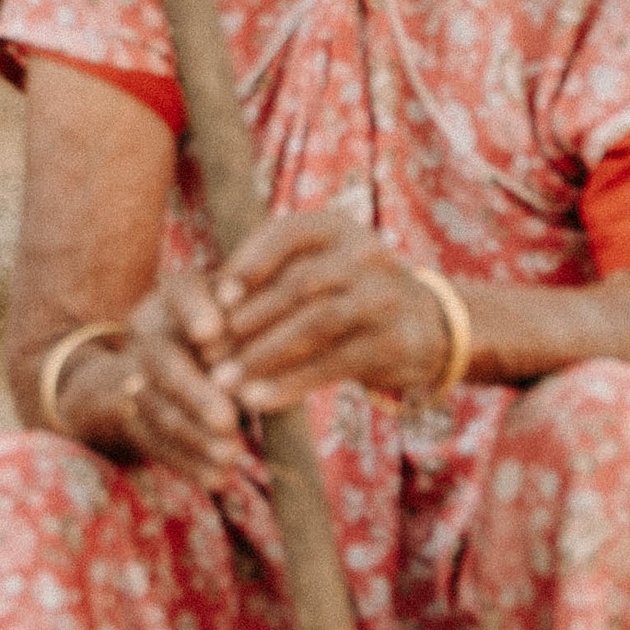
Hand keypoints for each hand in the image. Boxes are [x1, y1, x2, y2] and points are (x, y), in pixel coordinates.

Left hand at [97, 212, 450, 493]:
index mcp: (335, 228)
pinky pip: (335, 363)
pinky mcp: (393, 341)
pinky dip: (292, 384)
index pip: (286, 235)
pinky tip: (260, 401)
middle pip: (298, 285)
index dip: (249, 265)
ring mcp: (383, 297)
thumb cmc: (344, 295)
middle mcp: (365, 254)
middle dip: (247, 323)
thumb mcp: (315, 268)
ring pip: (316, 324)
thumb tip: (203, 309)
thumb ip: (269, 279)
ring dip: (264, 357)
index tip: (218, 300)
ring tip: (225, 384)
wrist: (426, 325)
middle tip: (206, 355)